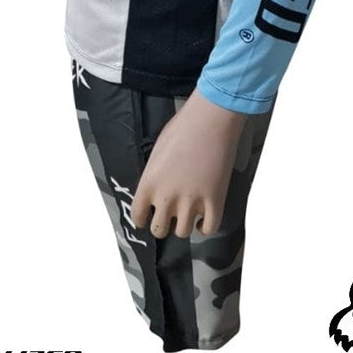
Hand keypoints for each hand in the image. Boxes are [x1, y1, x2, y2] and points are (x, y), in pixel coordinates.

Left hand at [130, 86, 247, 237]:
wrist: (210, 120)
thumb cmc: (182, 128)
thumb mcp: (157, 152)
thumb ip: (154, 176)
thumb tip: (159, 188)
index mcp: (149, 184)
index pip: (138, 216)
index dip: (142, 219)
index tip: (147, 218)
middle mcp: (166, 198)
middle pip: (159, 230)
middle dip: (163, 224)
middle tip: (170, 215)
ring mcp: (191, 202)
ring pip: (183, 232)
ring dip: (184, 224)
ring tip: (189, 214)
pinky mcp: (214, 201)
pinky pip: (209, 229)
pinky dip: (205, 227)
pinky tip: (204, 219)